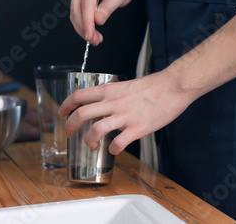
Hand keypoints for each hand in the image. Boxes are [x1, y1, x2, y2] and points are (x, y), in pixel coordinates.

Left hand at [58, 69, 192, 155]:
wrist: (173, 86)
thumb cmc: (153, 86)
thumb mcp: (126, 86)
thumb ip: (113, 96)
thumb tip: (104, 105)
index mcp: (110, 90)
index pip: (79, 95)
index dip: (65, 105)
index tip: (61, 112)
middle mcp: (113, 102)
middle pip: (81, 114)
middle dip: (69, 126)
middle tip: (68, 133)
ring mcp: (124, 116)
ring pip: (95, 130)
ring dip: (88, 140)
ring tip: (90, 144)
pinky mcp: (137, 128)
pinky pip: (118, 142)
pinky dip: (112, 149)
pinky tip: (114, 149)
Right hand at [70, 0, 138, 45]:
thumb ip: (108, 7)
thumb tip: (97, 20)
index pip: (86, 4)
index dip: (87, 22)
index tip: (90, 36)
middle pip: (77, 9)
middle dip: (85, 28)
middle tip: (95, 41)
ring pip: (75, 13)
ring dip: (83, 28)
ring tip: (95, 39)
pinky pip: (78, 13)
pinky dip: (84, 24)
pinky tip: (92, 32)